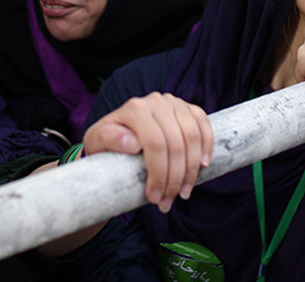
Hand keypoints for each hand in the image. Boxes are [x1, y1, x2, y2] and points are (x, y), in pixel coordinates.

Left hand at [83, 92, 212, 213]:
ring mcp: (175, 103)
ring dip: (191, 170)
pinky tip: (202, 166)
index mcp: (135, 108)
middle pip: (176, 144)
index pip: (155, 144)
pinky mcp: (188, 109)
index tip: (155, 198)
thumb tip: (133, 143)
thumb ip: (109, 139)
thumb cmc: (107, 141)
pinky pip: (204, 126)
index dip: (159, 173)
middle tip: (168, 202)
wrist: (119, 134)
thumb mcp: (97, 141)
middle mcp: (157, 101)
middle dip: (175, 178)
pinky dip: (207, 147)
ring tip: (183, 192)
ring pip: (193, 137)